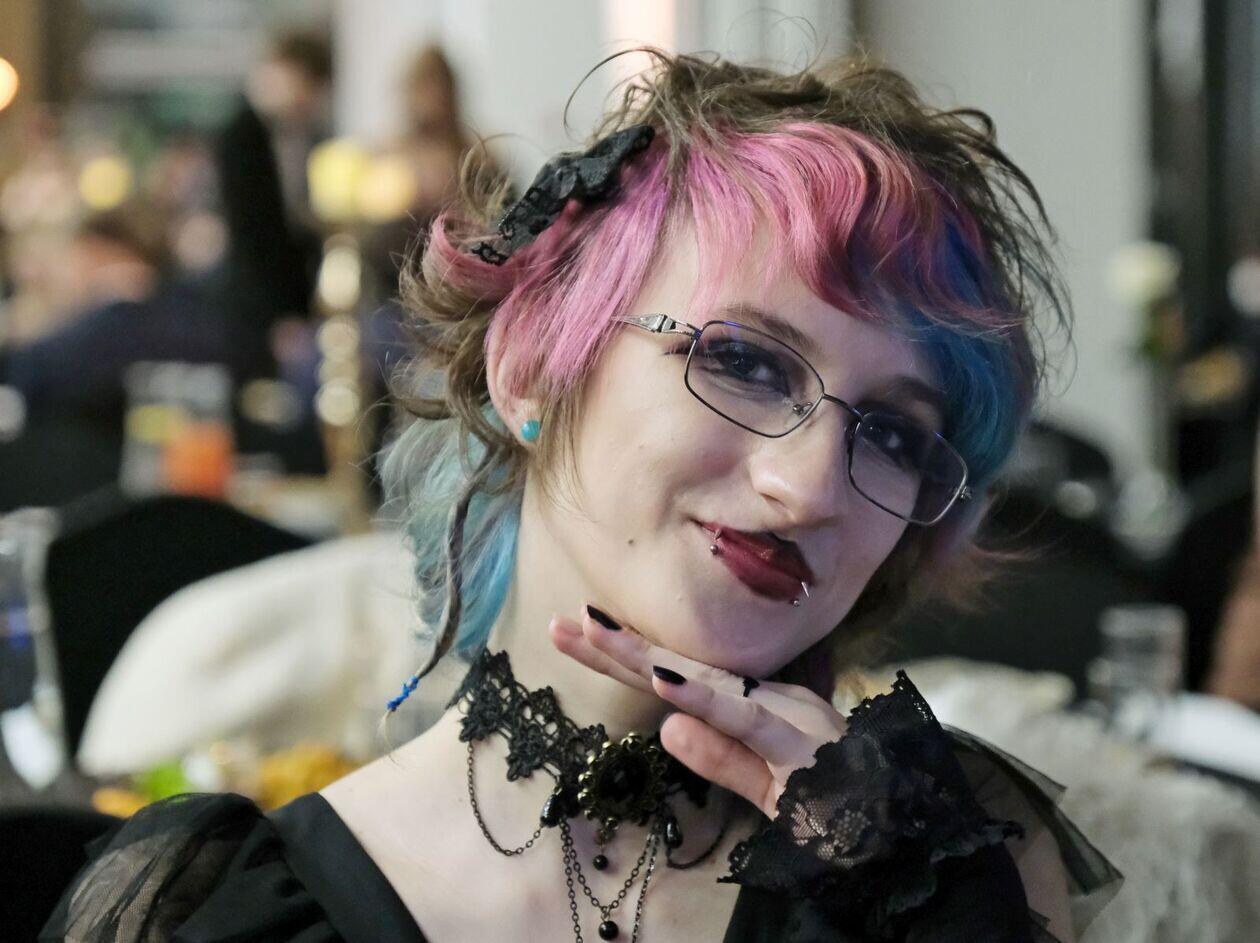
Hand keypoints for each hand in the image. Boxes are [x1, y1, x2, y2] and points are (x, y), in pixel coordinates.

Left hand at [549, 605, 847, 818]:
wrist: (906, 823)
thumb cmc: (840, 796)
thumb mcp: (768, 782)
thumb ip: (721, 758)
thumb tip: (667, 728)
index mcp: (750, 706)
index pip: (675, 677)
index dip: (624, 654)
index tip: (573, 629)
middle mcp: (761, 701)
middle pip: (678, 669)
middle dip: (618, 646)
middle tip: (564, 622)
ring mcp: (781, 719)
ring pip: (706, 683)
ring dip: (651, 660)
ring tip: (600, 637)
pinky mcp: (798, 749)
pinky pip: (749, 722)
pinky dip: (710, 704)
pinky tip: (669, 690)